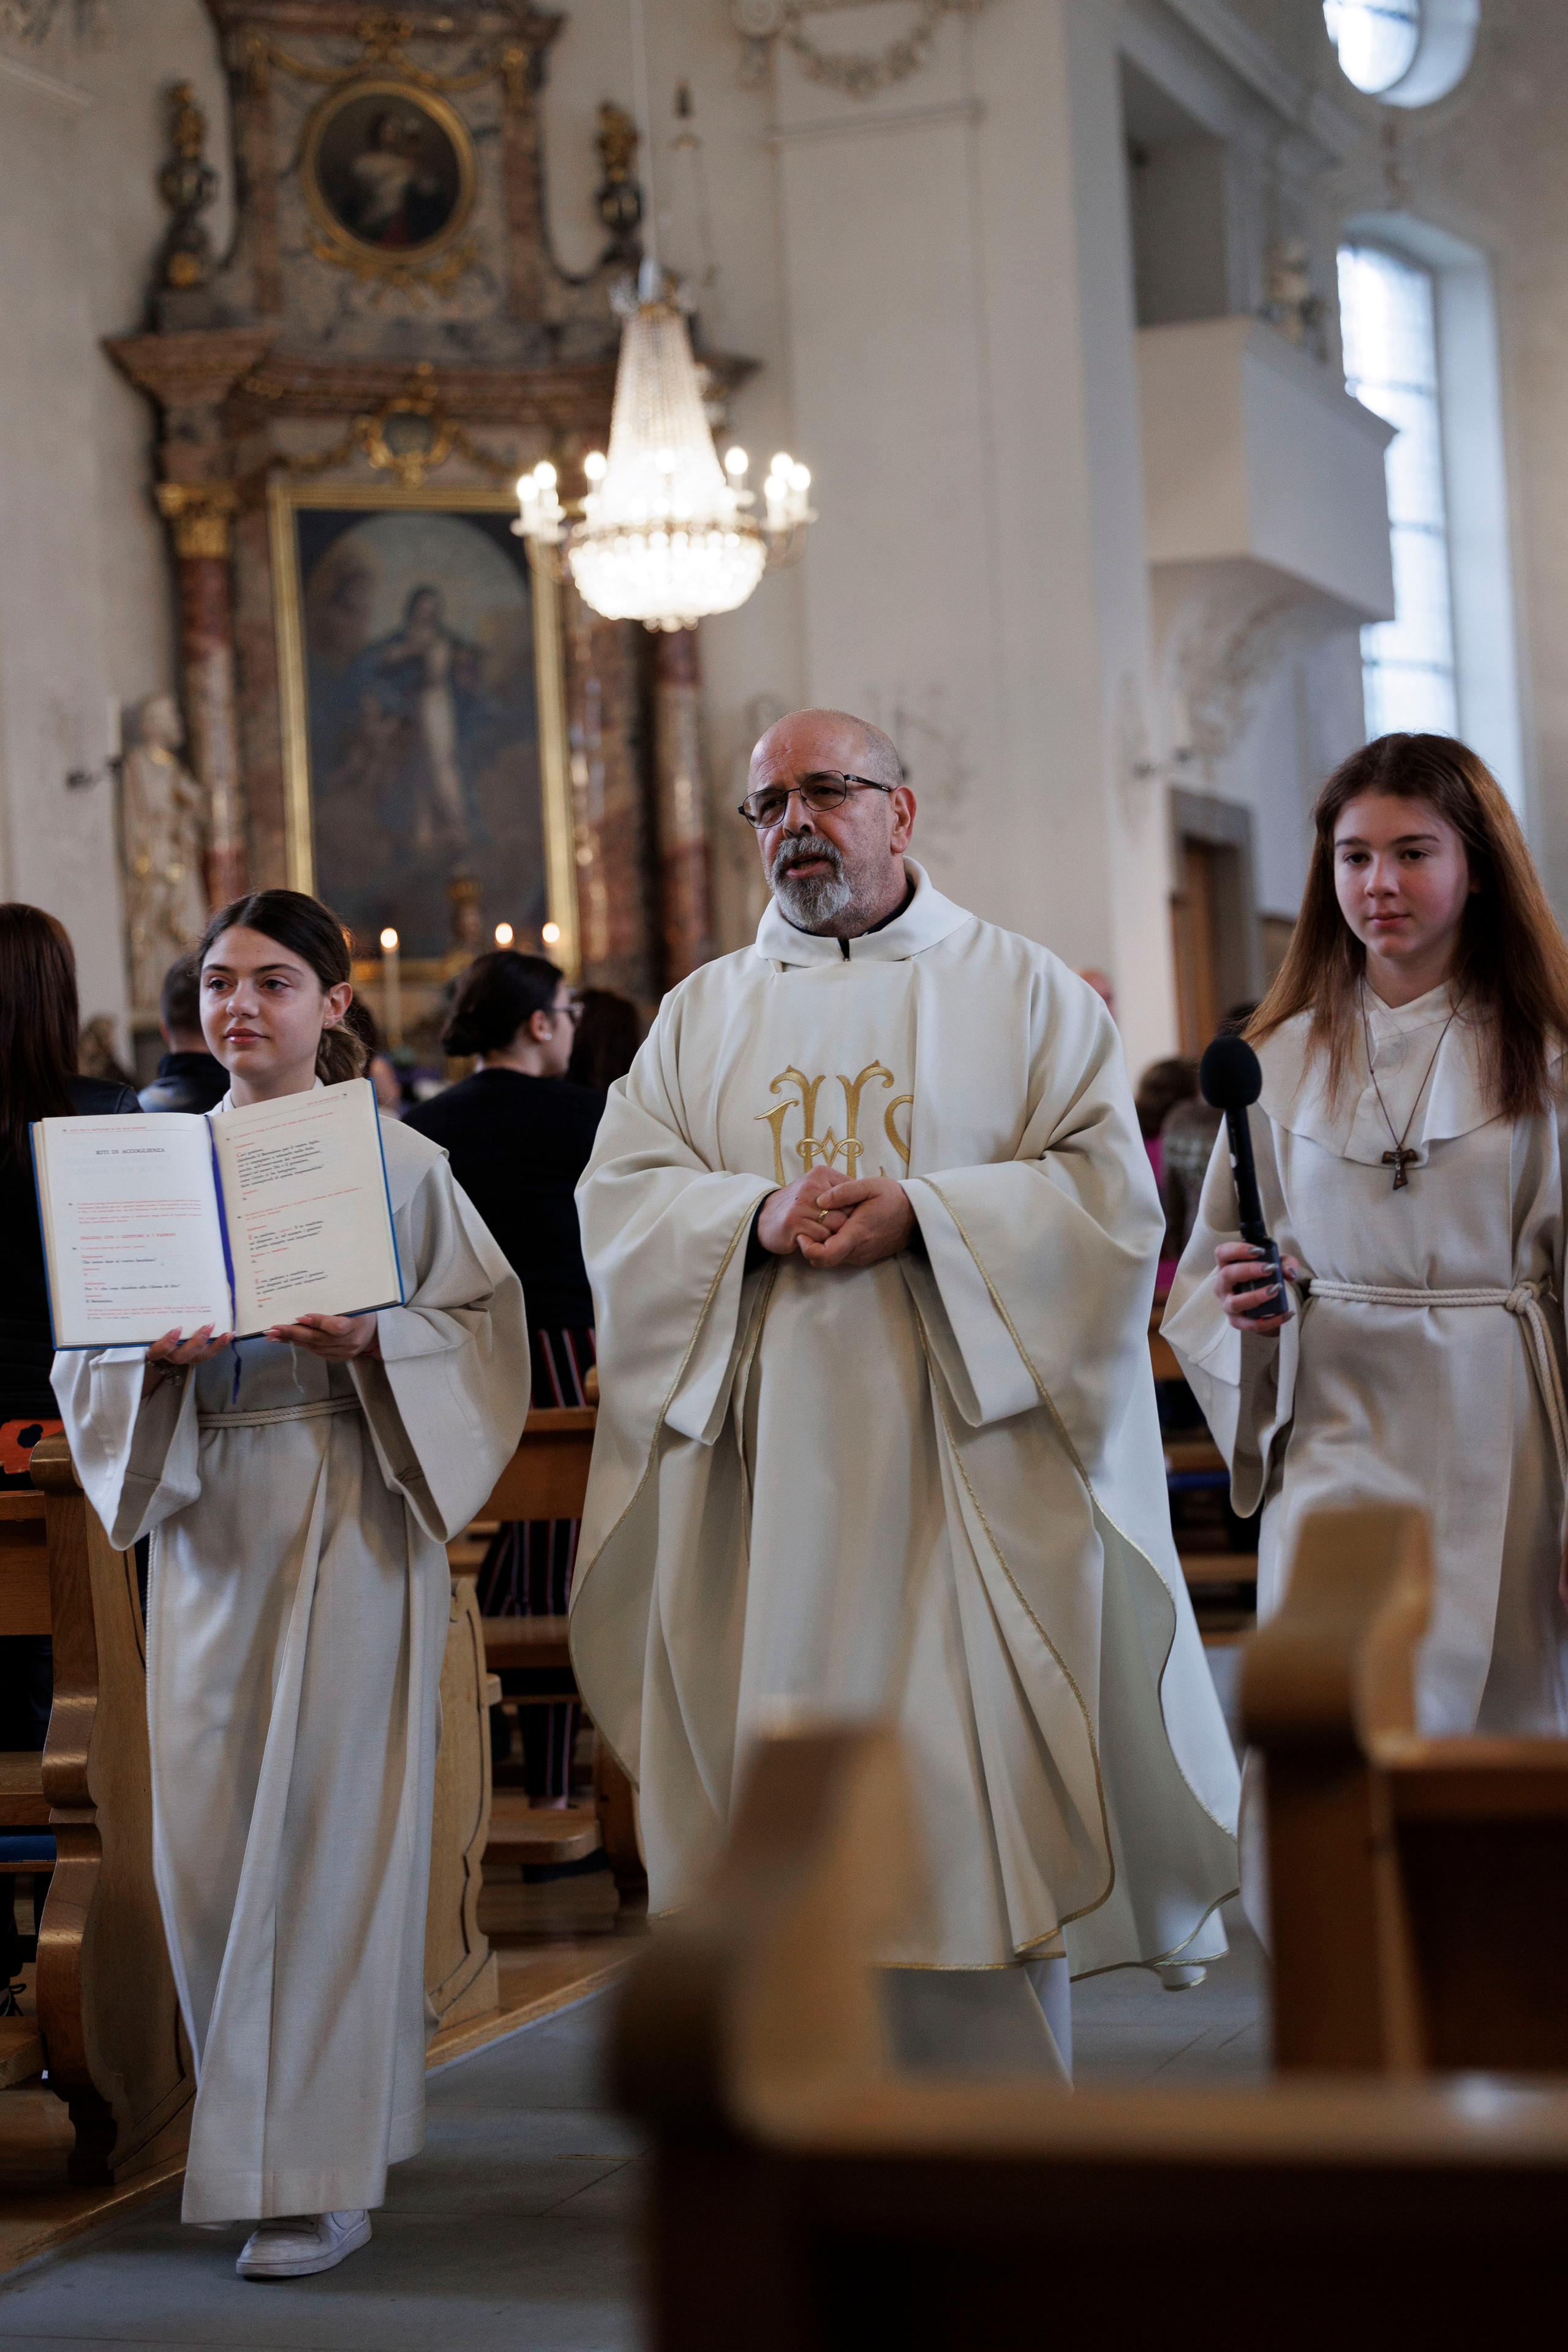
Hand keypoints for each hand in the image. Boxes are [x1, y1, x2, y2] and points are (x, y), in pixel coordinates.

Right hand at [142, 1323, 231, 1396]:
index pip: (158, 1351)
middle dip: (196, 1342)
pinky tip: (230, 1334)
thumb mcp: (152, 1334)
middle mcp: (171, 1358)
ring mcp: (185, 1359)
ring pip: (199, 1357)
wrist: (160, 1349)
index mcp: (156, 1352)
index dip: (167, 1343)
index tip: (176, 1329)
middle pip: (182, 1356)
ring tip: (226, 1333)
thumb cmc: (155, 1336)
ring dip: (214, 1345)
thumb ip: (155, 1325)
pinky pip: (209, 1353)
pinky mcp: (196, 1357)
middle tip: (207, 1326)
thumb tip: (147, 1293)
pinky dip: (220, 1344)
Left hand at [263, 1311, 380, 1361]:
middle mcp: (349, 1342)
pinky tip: (286, 1339)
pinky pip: (315, 1351)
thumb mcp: (354, 1302)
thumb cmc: (362, 1311)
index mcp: (356, 1325)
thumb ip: (335, 1302)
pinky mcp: (337, 1358)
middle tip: (273, 1328)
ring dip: (291, 1340)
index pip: (336, 1327)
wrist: (374, 1332)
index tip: (300, 1316)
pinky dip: (300, 1344)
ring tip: (272, 1334)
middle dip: (293, 1332)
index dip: (318, 1322)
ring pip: (313, 1347)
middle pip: (318, 1339)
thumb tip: (307, 1295)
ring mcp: (343, 1353)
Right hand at [756, 1175, 848, 1256]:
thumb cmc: (797, 1206)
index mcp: (821, 1174)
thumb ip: (840, 1190)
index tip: (847, 1216)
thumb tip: (866, 1199)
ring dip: (834, 1235)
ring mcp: (801, 1205)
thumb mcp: (817, 1188)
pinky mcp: (794, 1223)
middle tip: (835, 1228)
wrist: (763, 1218)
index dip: (854, 1209)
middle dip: (846, 1224)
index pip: (853, 1193)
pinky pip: (823, 1237)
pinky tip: (813, 1238)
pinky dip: (822, 1242)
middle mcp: (811, 1187)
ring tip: (825, 1234)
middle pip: (848, 1211)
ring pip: (837, 1226)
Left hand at [797, 1177, 914, 1269]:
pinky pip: (841, 1257)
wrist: (916, 1215)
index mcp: (857, 1234)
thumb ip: (843, 1191)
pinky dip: (833, 1247)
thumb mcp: (870, 1185)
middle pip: (823, 1260)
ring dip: (822, 1247)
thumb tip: (819, 1200)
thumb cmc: (893, 1198)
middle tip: (809, 1226)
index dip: (807, 1248)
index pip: (825, 1255)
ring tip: (823, 1225)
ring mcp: (861, 1256)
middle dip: (811, 1246)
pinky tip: (836, 1229)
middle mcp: (858, 1251)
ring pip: (831, 1260)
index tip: (802, 1233)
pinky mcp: (864, 1257)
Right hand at [1213, 1241, 1300, 1334]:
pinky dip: (1271, 1320)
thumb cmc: (1266, 1280)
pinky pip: (1251, 1324)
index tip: (1258, 1251)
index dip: (1237, 1249)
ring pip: (1235, 1302)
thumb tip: (1289, 1273)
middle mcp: (1223, 1286)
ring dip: (1255, 1296)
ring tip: (1275, 1290)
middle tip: (1270, 1269)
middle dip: (1249, 1270)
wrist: (1267, 1305)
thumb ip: (1286, 1264)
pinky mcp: (1237, 1322)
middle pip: (1227, 1275)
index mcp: (1227, 1267)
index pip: (1222, 1253)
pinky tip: (1287, 1313)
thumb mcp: (1278, 1266)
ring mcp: (1228, 1305)